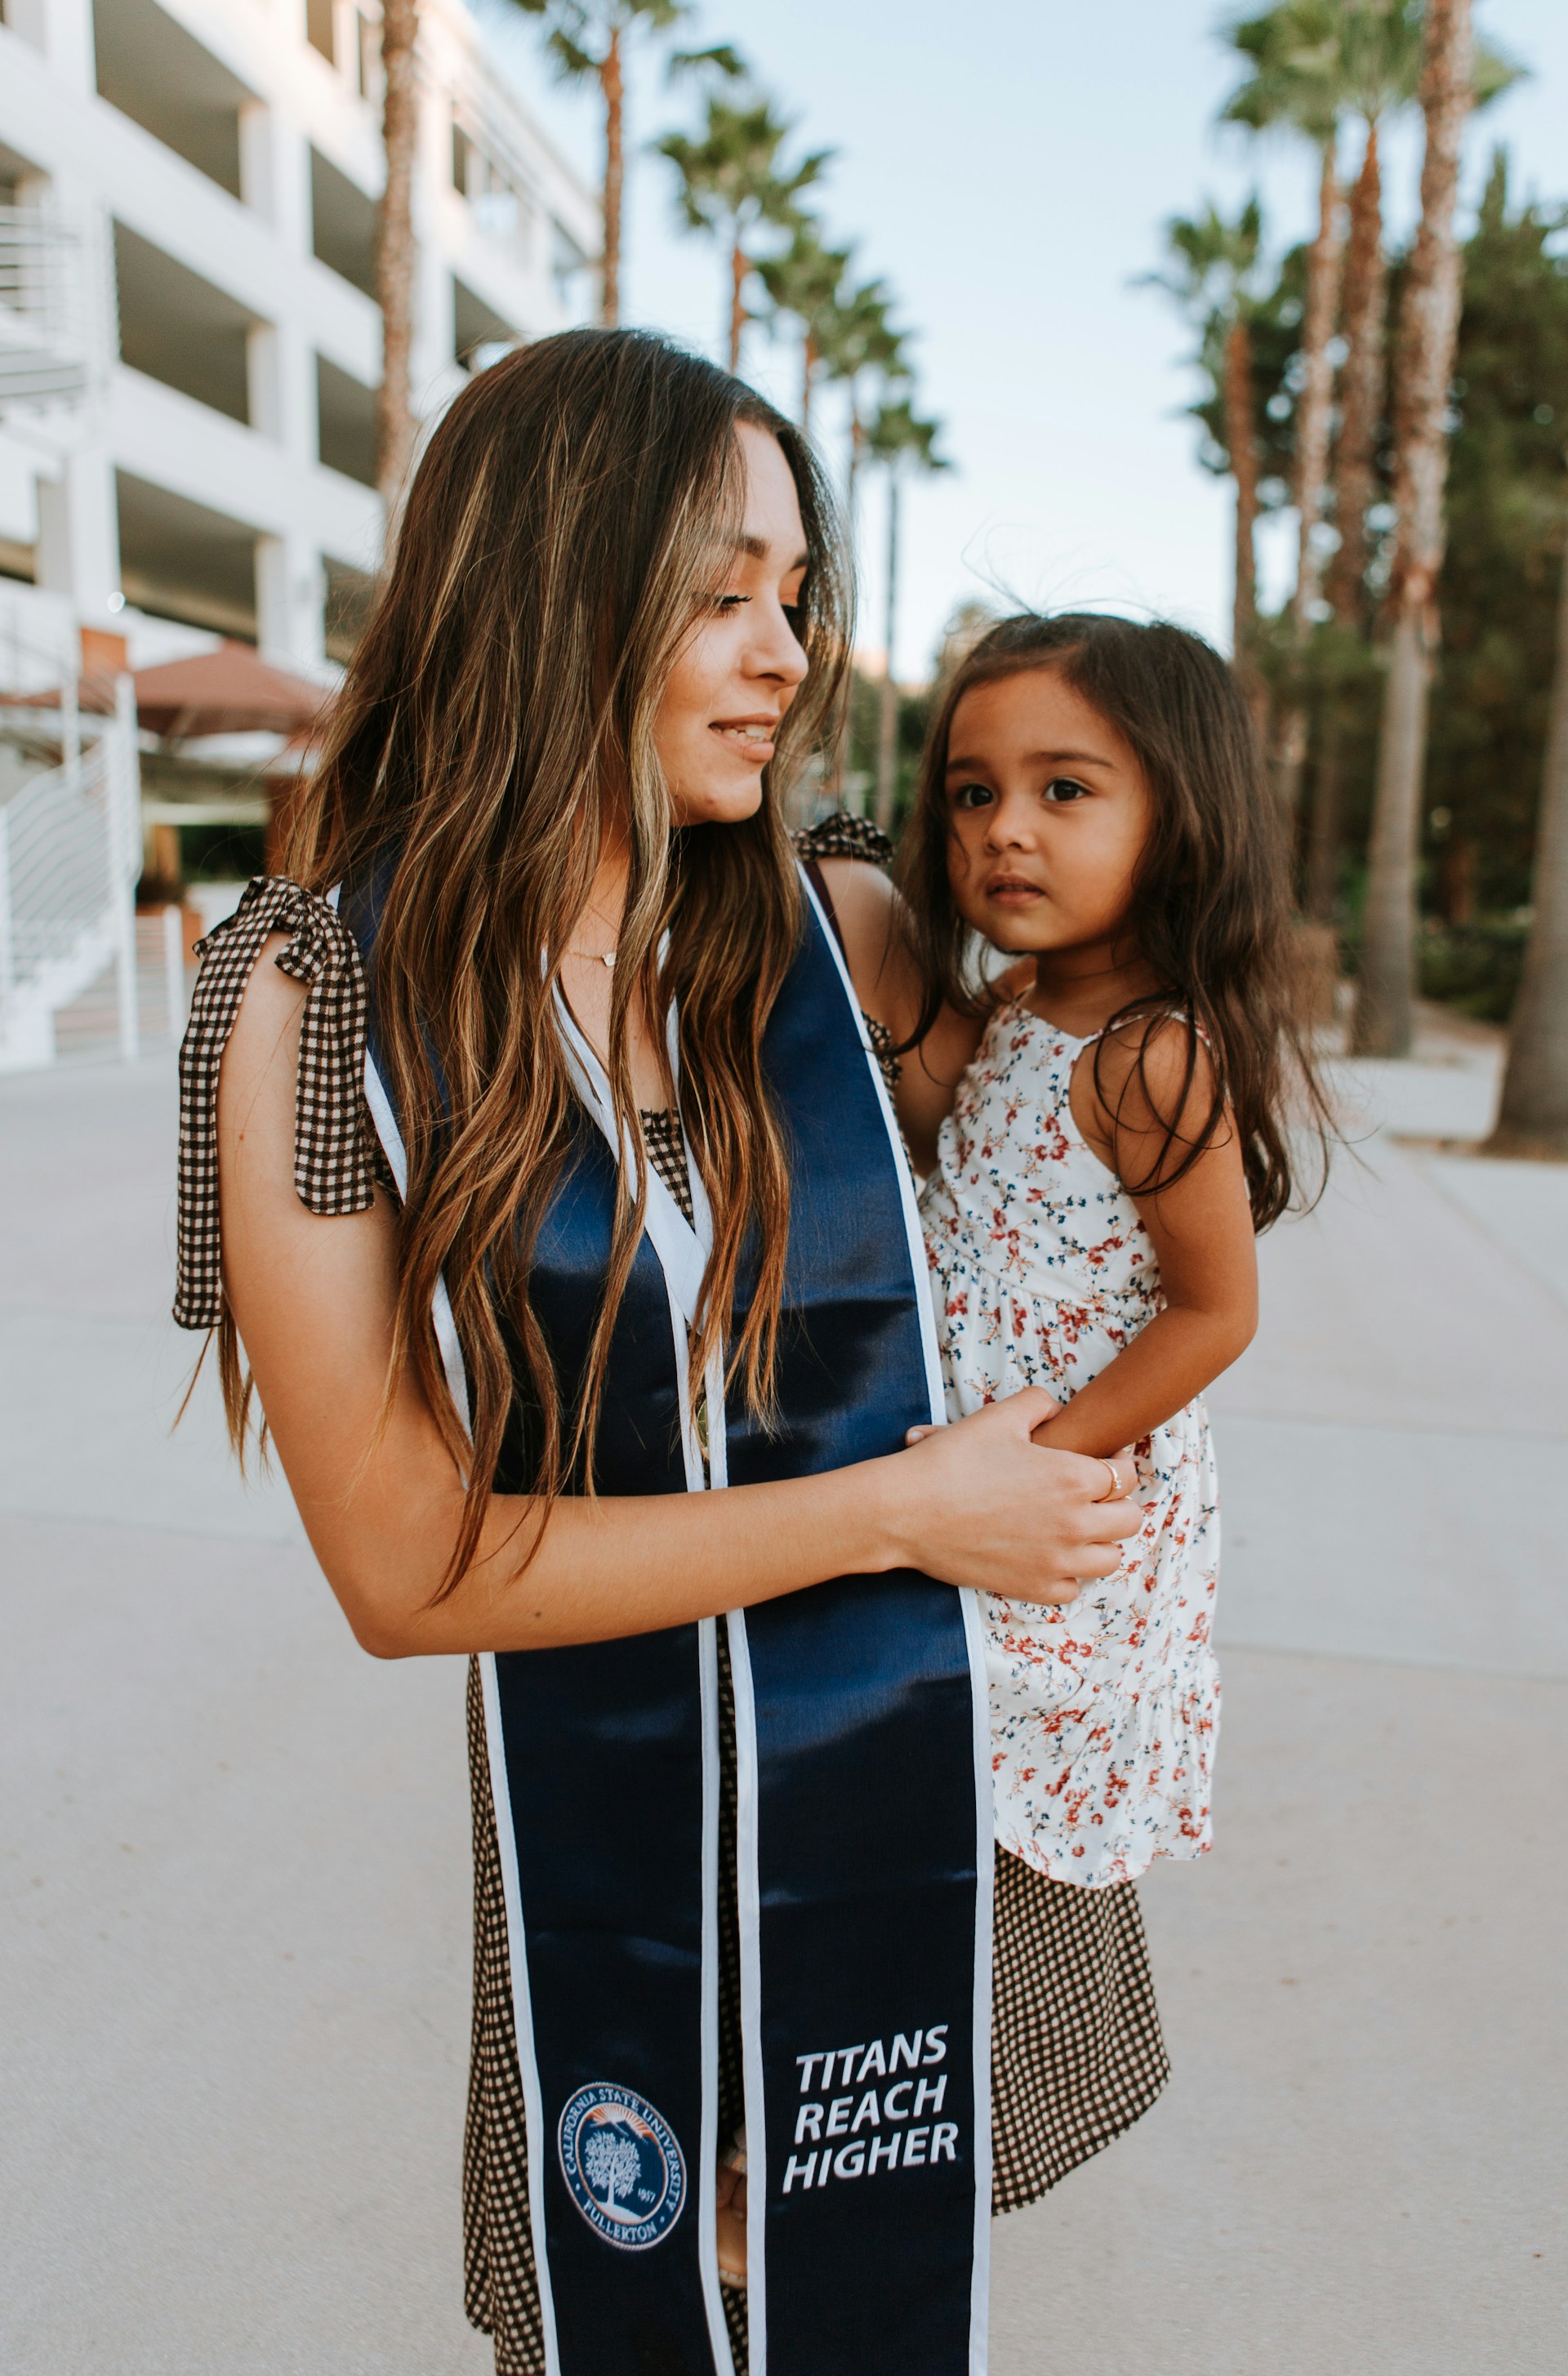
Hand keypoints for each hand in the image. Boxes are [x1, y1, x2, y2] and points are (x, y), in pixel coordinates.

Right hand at [889, 1388, 1139, 1604]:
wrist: (906, 1511)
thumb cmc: (951, 1460)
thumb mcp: (999, 1417)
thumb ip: (1039, 1405)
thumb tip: (1058, 1411)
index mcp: (1072, 1478)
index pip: (1126, 1476)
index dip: (1120, 1464)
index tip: (1109, 1460)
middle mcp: (1074, 1523)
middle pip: (1130, 1520)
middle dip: (1119, 1503)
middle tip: (1096, 1495)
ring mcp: (1055, 1561)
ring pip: (1111, 1559)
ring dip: (1100, 1541)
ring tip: (1078, 1527)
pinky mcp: (1032, 1588)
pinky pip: (1074, 1588)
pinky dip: (1069, 1573)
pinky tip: (1050, 1554)